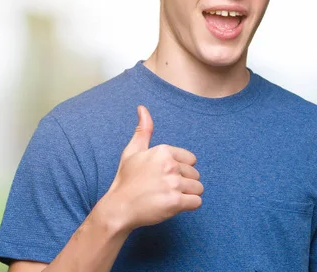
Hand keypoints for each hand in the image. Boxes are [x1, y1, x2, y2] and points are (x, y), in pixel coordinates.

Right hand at [102, 105, 202, 231]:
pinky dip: (189, 205)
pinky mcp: (176, 202)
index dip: (180, 170)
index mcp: (163, 151)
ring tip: (169, 197)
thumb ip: (143, 130)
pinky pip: (197, 202)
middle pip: (195, 174)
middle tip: (164, 189)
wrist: (118, 209)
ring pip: (198, 188)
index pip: (191, 160)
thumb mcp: (132, 152)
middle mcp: (169, 165)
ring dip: (187, 195)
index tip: (164, 177)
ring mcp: (173, 184)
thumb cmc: (126, 181)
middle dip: (184, 183)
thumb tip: (142, 108)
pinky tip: (174, 205)